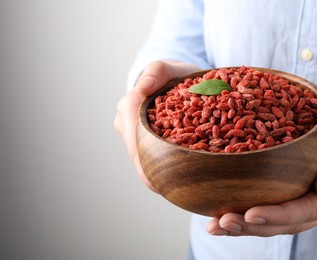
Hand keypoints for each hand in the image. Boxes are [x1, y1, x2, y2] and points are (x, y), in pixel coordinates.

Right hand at [114, 61, 199, 191]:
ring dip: (154, 172)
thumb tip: (143, 88)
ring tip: (171, 190)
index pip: (132, 133)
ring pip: (142, 157)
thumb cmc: (174, 73)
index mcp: (130, 105)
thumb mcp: (169, 67)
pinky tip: (173, 181)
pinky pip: (151, 156)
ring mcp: (134, 133)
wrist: (178, 79)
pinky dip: (161, 167)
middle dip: (148, 171)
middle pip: (135, 152)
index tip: (155, 176)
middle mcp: (127, 122)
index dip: (142, 156)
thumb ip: (157, 71)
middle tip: (166, 190)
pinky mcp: (145, 140)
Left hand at [207, 104, 316, 235]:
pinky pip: (274, 211)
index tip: (250, 214)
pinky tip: (225, 216)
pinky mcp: (298, 198)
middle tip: (221, 224)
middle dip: (253, 226)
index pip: (308, 210)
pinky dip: (249, 217)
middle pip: (287, 223)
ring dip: (246, 227)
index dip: (278, 215)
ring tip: (216, 226)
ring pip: (278, 223)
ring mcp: (311, 204)